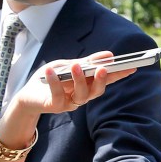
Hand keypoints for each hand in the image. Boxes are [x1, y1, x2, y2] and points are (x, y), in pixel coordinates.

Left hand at [11, 51, 135, 117]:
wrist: (28, 95)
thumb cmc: (50, 78)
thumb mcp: (67, 65)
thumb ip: (86, 62)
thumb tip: (109, 54)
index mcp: (88, 84)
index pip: (107, 79)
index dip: (120, 74)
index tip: (133, 67)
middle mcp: (83, 95)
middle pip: (97, 91)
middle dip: (101, 80)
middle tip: (103, 68)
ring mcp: (71, 103)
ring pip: (82, 95)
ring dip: (79, 80)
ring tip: (76, 65)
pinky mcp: (56, 106)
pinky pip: (58, 95)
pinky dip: (54, 81)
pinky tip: (50, 70)